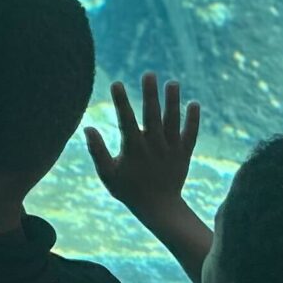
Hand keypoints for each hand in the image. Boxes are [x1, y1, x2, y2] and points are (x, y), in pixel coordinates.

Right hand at [85, 74, 201, 217]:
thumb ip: (98, 151)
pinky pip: (191, 135)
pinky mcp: (184, 154)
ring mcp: (171, 150)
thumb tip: (88, 127)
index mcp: (134, 149)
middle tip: (149, 74)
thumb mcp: (107, 174)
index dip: (121, 102)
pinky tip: (194, 104)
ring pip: (173, 122)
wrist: (159, 207)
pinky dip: (193, 120)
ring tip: (172, 82)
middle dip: (150, 94)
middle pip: (152, 116)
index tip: (117, 84)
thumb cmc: (128, 190)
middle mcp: (154, 146)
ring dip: (173, 102)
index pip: (126, 121)